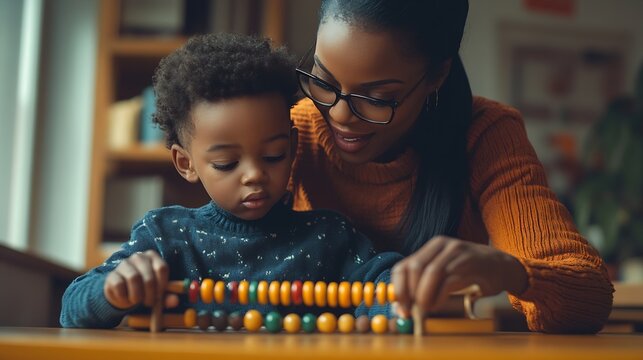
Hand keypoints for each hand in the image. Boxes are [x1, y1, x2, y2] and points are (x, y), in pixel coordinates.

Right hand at [103, 250, 177, 309]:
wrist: (121, 294)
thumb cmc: (143, 290)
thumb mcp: (156, 293)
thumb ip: (166, 297)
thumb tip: (175, 301)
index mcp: (152, 257)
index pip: (162, 268)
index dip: (162, 285)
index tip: (160, 295)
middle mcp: (138, 257)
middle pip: (149, 276)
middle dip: (150, 294)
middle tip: (149, 303)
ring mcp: (124, 264)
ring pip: (134, 278)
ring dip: (137, 295)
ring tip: (137, 301)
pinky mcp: (112, 274)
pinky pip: (119, 285)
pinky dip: (124, 296)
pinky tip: (125, 298)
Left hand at [391, 236, 526, 316]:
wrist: (502, 267)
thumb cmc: (469, 273)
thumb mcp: (444, 273)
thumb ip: (423, 285)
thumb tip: (401, 309)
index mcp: (431, 247)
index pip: (403, 266)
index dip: (398, 289)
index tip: (400, 308)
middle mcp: (442, 245)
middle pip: (415, 267)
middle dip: (410, 293)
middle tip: (411, 310)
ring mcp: (457, 252)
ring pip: (431, 272)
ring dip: (424, 295)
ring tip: (426, 308)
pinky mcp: (470, 263)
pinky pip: (448, 280)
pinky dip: (439, 296)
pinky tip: (438, 304)